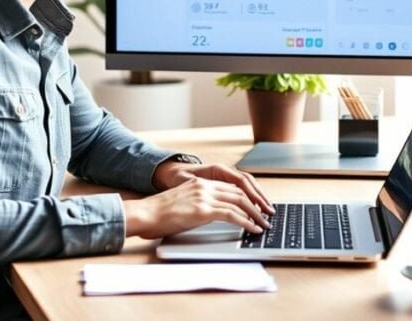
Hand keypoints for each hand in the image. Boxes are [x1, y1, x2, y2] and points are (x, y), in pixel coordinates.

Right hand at [153, 161, 274, 215]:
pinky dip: (246, 222)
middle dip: (256, 204)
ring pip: (240, 202)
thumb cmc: (159, 213)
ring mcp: (204, 197)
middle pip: (239, 192)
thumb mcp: (183, 203)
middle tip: (266, 215)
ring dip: (255, 214)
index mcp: (200, 183)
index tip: (257, 207)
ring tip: (263, 224)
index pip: (231, 187)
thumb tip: (213, 215)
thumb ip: (199, 204)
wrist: (145, 214)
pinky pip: (232, 215)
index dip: (246, 197)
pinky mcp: (203, 210)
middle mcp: (205, 186)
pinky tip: (252, 229)